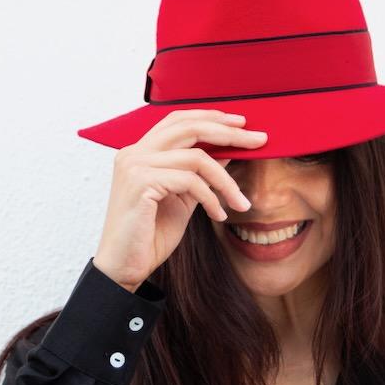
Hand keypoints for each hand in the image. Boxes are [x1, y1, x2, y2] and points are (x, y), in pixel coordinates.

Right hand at [92, 109, 266, 288]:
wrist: (125, 266)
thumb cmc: (151, 235)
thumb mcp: (184, 197)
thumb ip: (200, 173)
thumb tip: (228, 149)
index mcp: (140, 152)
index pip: (179, 120)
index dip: (212, 117)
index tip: (242, 124)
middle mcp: (134, 153)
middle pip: (189, 128)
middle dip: (229, 133)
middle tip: (259, 141)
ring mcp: (135, 166)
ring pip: (196, 157)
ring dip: (226, 181)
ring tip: (241, 202)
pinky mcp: (140, 183)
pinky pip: (190, 181)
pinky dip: (211, 198)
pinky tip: (218, 215)